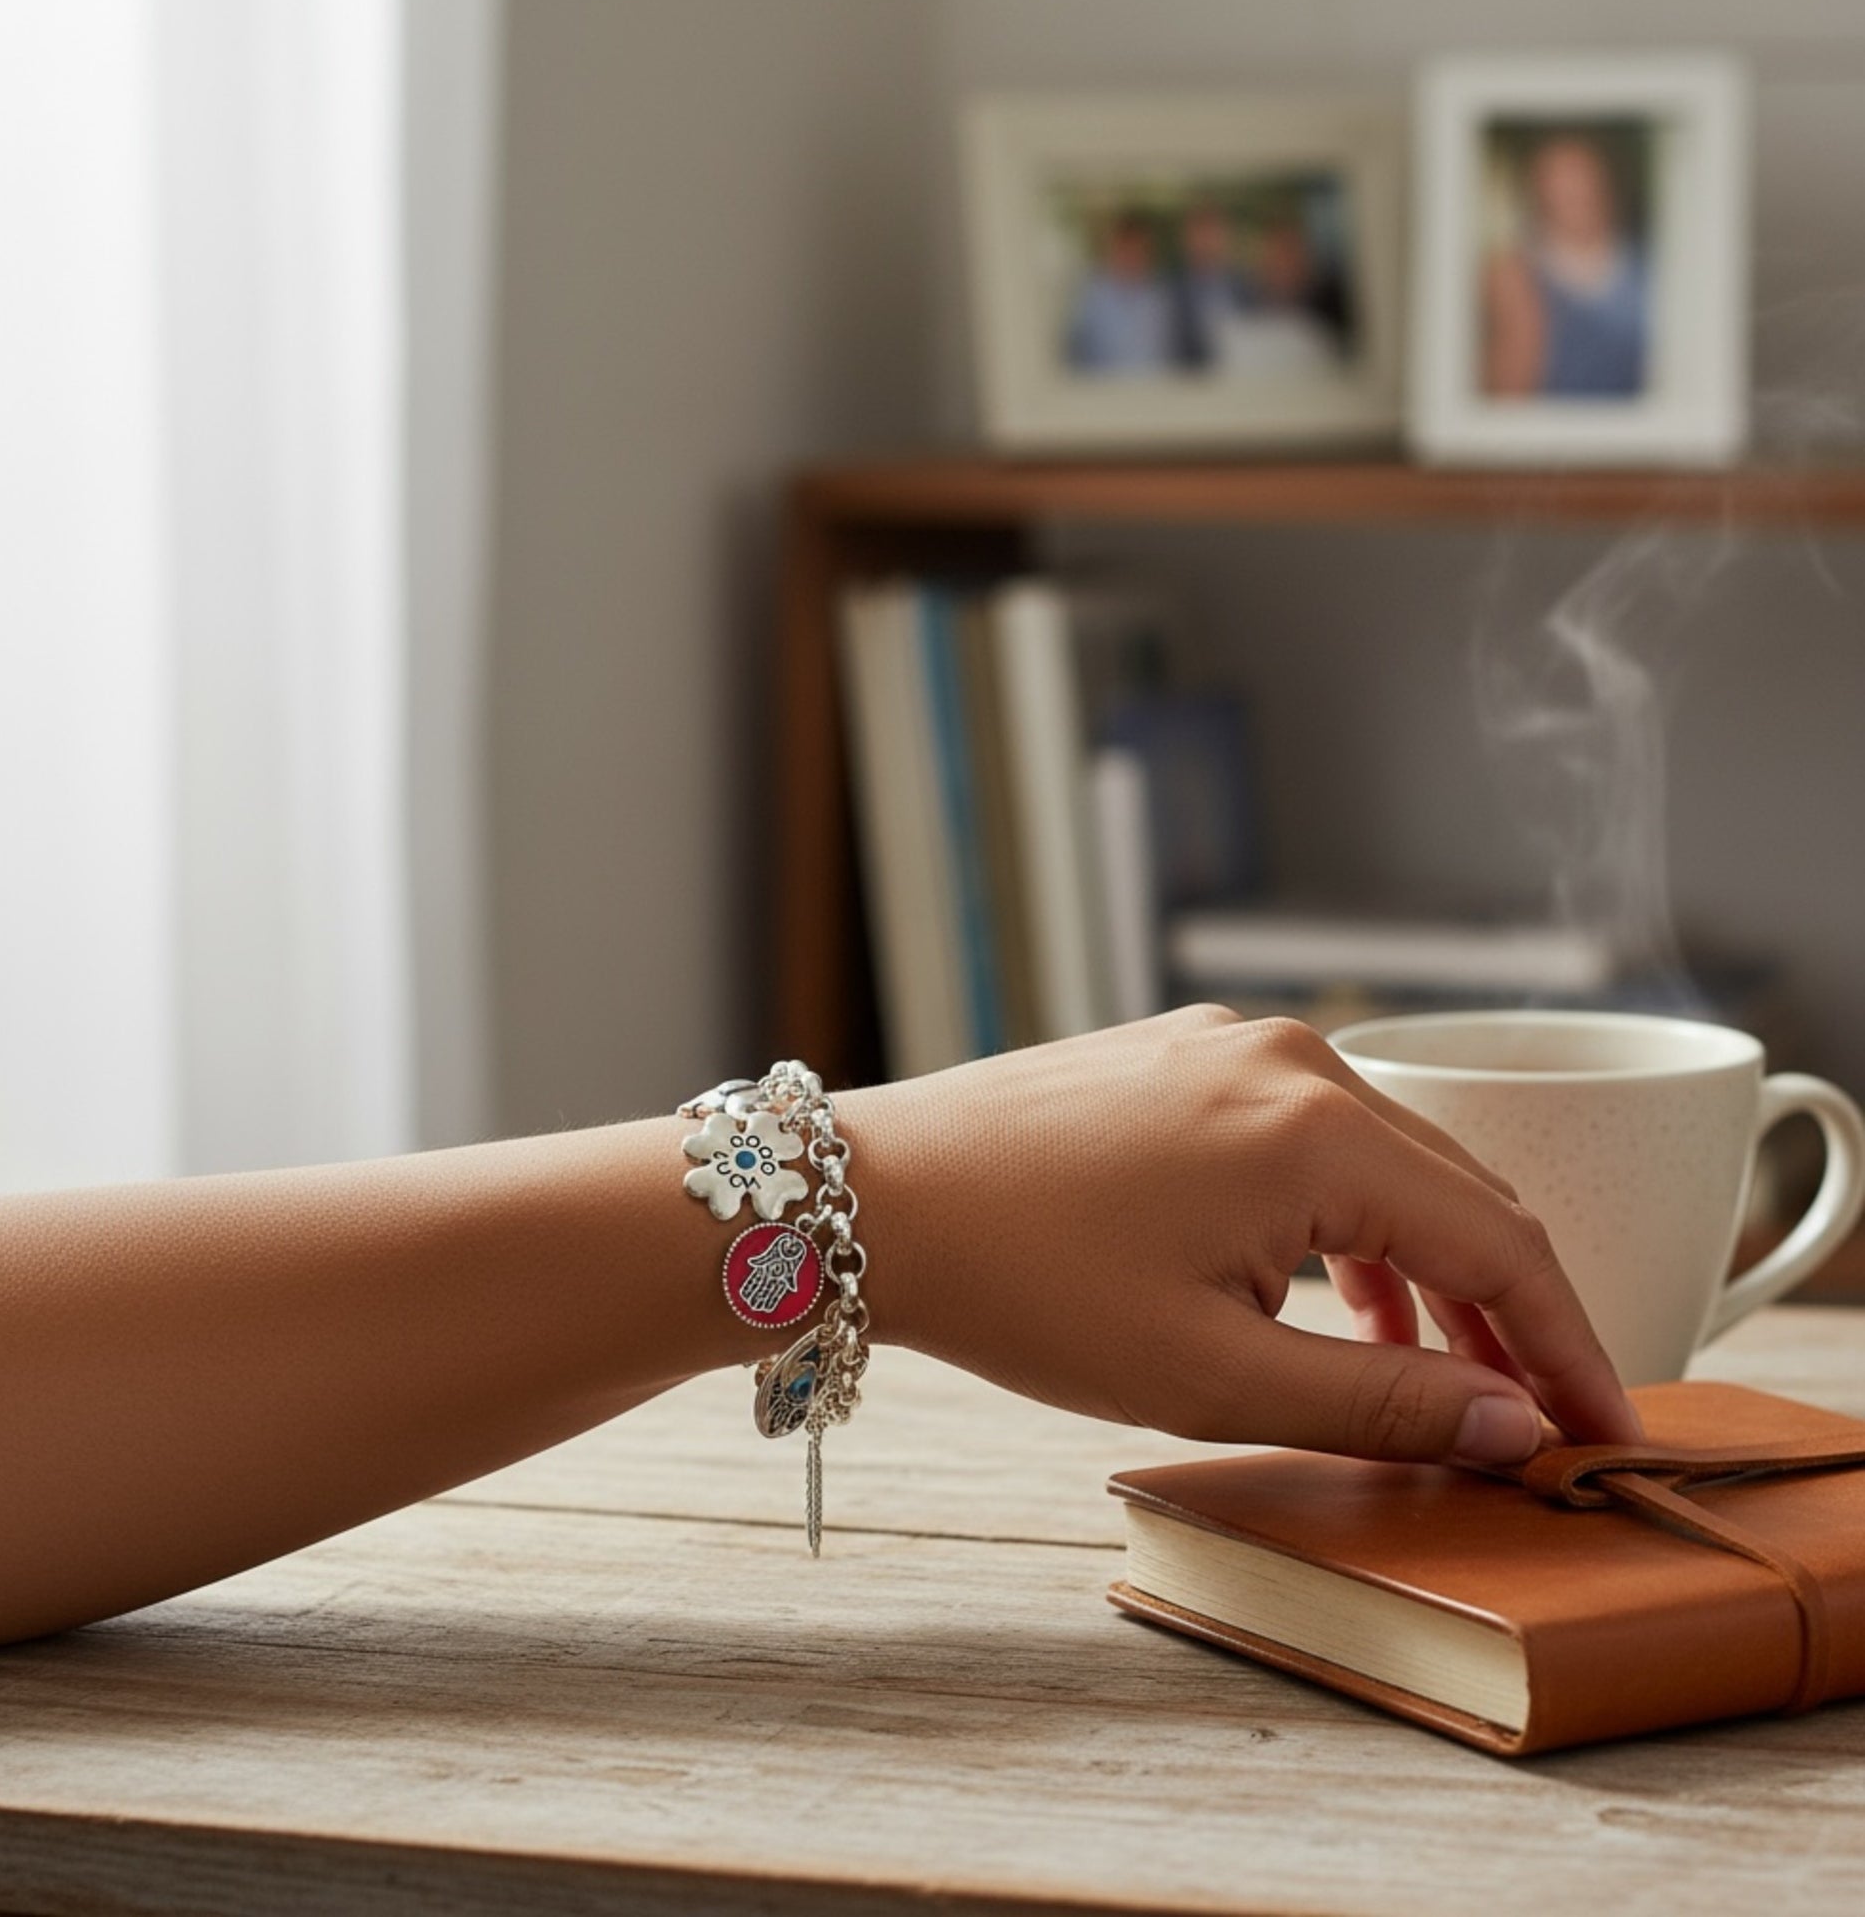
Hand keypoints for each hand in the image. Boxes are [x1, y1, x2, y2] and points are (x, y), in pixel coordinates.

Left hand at [842, 1008, 1640, 1465]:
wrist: (872, 1201)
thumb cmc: (1022, 1283)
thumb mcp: (1209, 1370)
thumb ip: (1378, 1398)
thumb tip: (1509, 1424)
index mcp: (1317, 1127)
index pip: (1501, 1244)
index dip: (1568, 1349)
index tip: (1607, 1434)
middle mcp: (1292, 1059)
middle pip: (1460, 1190)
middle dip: (1509, 1311)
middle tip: (1541, 1417)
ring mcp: (1233, 1046)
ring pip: (1387, 1161)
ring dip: (1428, 1266)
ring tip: (1443, 1375)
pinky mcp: (1186, 1055)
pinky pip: (1312, 1135)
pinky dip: (1349, 1219)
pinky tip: (1339, 1296)